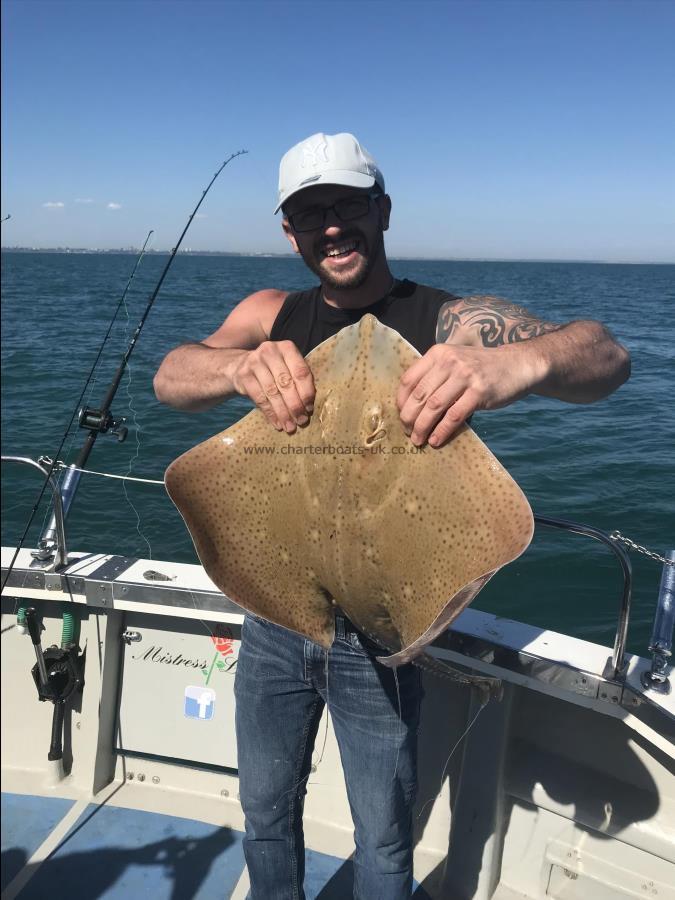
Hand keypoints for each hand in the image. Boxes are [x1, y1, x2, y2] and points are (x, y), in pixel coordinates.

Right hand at [229, 341, 314, 431]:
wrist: (239, 365)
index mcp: (287, 348)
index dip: (307, 392)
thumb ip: (298, 380)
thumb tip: (308, 407)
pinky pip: (259, 398)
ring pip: (273, 392)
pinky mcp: (243, 375)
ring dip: (283, 412)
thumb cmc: (272, 370)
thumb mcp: (286, 367)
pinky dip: (270, 413)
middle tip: (301, 421)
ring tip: (290, 426)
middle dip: (295, 405)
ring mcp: (254, 362)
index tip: (309, 408)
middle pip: (286, 383)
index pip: (301, 372)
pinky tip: (276, 423)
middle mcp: (270, 351)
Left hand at [397, 343, 535, 446]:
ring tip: (418, 440)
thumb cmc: (481, 367)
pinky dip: (442, 431)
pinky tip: (436, 440)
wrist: (516, 364)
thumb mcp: (455, 361)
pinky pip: (454, 416)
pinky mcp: (479, 392)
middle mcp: (449, 362)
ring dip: (422, 427)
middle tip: (407, 432)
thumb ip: (434, 375)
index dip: (401, 401)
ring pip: (434, 406)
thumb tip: (410, 404)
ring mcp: (465, 376)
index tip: (400, 416)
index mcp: (438, 353)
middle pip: (420, 395)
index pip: (409, 379)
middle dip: (409, 418)